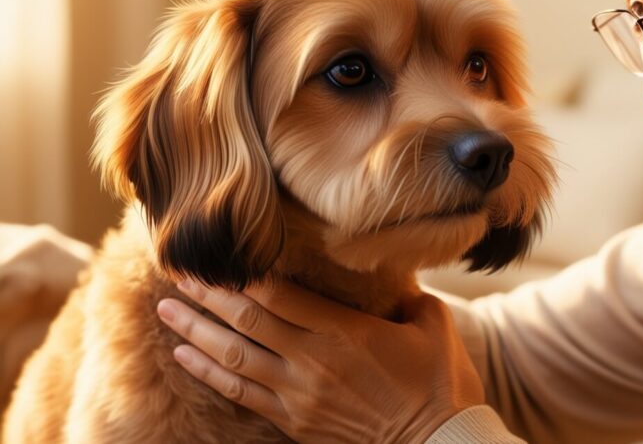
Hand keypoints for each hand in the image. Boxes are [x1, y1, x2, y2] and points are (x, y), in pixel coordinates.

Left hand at [156, 279, 484, 442]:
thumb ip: (407, 294)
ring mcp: (298, 395)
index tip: (219, 254)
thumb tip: (393, 273)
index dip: (244, 273)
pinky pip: (240, 394)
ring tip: (168, 310)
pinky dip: (209, 372)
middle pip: (246, 320)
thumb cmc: (441, 384)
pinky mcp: (294, 422)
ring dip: (196, 331)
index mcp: (345, 332)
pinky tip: (185, 356)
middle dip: (208, 295)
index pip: (279, 294)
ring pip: (233, 357)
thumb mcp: (433, 325)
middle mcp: (313, 361)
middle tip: (178, 271)